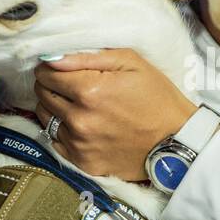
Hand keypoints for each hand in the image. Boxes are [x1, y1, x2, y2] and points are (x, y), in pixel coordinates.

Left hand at [33, 49, 196, 180]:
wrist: (177, 141)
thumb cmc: (157, 97)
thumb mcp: (131, 63)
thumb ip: (89, 57)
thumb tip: (53, 57)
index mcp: (89, 90)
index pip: (46, 74)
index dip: (51, 68)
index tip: (60, 68)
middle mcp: (79, 119)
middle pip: (42, 95)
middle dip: (51, 85)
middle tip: (69, 84)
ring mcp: (79, 144)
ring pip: (45, 118)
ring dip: (54, 108)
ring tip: (74, 104)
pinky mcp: (83, 162)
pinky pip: (56, 142)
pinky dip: (62, 131)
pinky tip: (80, 125)